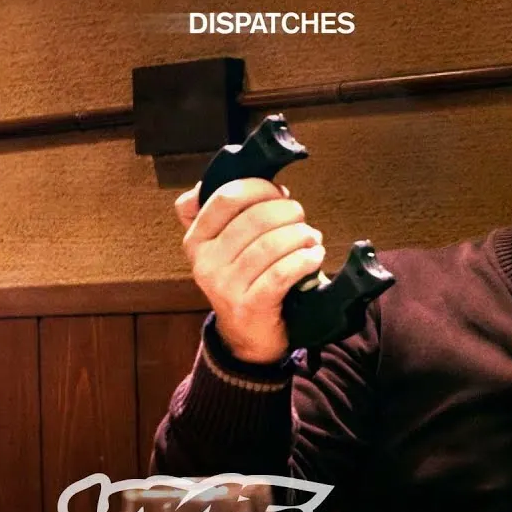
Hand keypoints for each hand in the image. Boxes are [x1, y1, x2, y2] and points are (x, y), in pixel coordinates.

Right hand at [176, 179, 324, 364]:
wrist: (247, 335)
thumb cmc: (245, 279)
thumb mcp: (224, 245)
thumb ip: (224, 211)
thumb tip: (240, 175)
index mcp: (197, 239)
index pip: (226, 197)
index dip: (259, 187)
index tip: (279, 192)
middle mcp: (205, 262)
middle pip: (255, 219)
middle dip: (288, 212)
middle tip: (301, 218)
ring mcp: (225, 286)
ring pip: (270, 246)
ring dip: (301, 236)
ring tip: (312, 239)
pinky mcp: (250, 306)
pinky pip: (281, 273)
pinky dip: (304, 260)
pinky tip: (314, 256)